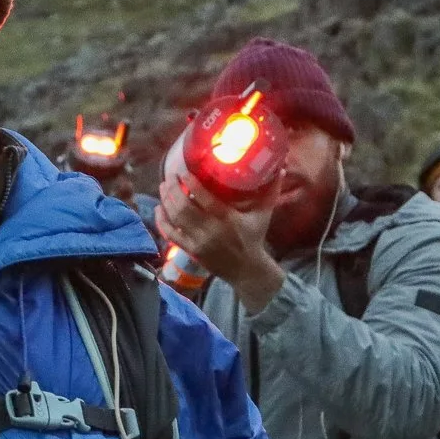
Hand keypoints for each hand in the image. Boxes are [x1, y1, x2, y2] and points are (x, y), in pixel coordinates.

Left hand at [156, 174, 284, 312]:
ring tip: (162, 187)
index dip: (191, 183)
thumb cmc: (255, 238)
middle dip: (172, 189)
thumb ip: (271, 191)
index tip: (183, 170)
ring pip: (175, 219)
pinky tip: (158, 209)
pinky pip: (171, 235)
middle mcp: (211, 230)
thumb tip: (281, 168)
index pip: (204, 198)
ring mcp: (199, 242)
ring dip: (165, 201)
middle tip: (168, 176)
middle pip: (184, 207)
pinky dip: (162, 222)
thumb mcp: (264, 215)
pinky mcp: (191, 251)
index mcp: (228, 219)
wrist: (247, 270)